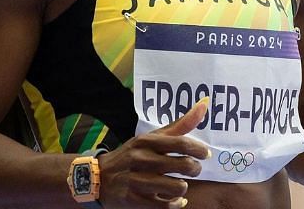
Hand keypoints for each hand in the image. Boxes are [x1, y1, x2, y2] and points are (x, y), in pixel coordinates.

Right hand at [97, 98, 211, 208]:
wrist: (98, 177)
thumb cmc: (132, 155)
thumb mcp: (151, 138)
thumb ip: (179, 125)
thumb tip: (204, 104)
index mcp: (146, 141)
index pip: (181, 143)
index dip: (199, 149)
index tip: (206, 154)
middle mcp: (141, 159)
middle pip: (183, 165)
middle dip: (195, 169)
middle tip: (194, 170)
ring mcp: (137, 181)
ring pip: (177, 187)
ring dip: (183, 187)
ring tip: (180, 184)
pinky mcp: (134, 200)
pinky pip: (165, 206)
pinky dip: (175, 204)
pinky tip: (176, 199)